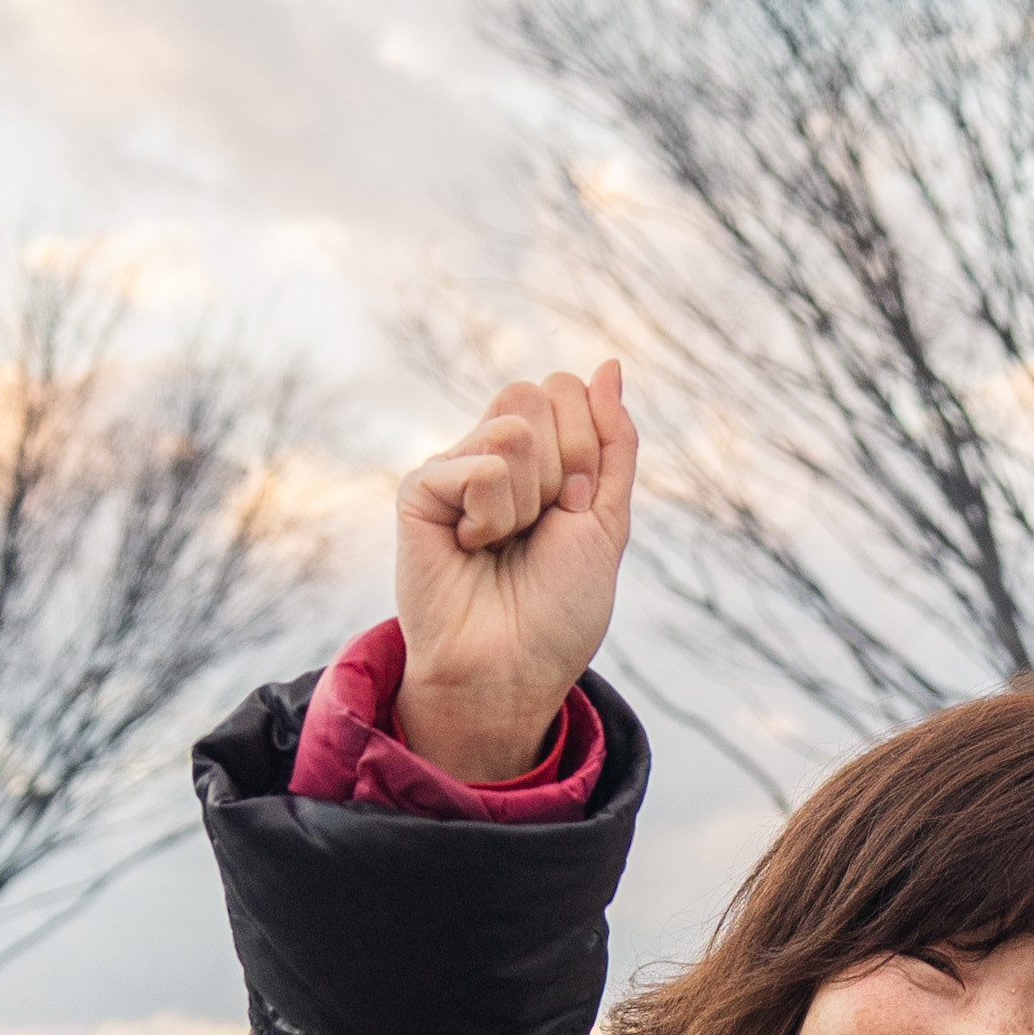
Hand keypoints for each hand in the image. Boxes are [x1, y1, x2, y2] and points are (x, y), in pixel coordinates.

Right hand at [387, 362, 638, 780]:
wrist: (513, 670)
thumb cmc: (559, 609)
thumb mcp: (608, 519)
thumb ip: (614, 442)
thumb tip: (610, 364)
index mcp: (538, 456)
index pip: (569, 392)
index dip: (588, 450)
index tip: (574, 508)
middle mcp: (491, 453)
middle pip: (537, 394)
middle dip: (562, 465)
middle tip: (539, 526)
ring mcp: (453, 469)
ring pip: (513, 427)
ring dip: (528, 500)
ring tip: (504, 544)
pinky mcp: (419, 489)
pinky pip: (479, 465)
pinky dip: (492, 515)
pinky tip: (472, 548)